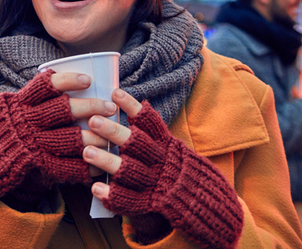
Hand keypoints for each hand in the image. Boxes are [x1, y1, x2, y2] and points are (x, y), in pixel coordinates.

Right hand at [0, 70, 105, 202]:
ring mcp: (29, 143)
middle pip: (64, 110)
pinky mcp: (32, 165)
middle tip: (111, 107)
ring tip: (110, 135)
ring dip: (94, 136)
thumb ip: (21, 101)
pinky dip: (83, 167)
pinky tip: (97, 167)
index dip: (67, 80)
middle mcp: (24, 121)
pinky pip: (64, 166)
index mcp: (17, 103)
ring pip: (69, 137)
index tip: (86, 79)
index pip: (44, 85)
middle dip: (91, 107)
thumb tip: (47, 86)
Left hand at [81, 89, 243, 248]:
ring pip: (130, 171)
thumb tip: (139, 108)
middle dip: (114, 132)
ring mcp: (157, 184)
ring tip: (87, 152)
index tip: (115, 93)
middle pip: (137, 144)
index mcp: (169, 146)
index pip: (150, 122)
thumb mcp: (179, 151)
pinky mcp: (153, 205)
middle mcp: (163, 163)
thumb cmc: (189, 175)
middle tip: (93, 121)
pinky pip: (131, 201)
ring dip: (107, 161)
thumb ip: (158, 135)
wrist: (213, 209)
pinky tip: (96, 190)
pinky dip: (114, 195)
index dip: (132, 107)